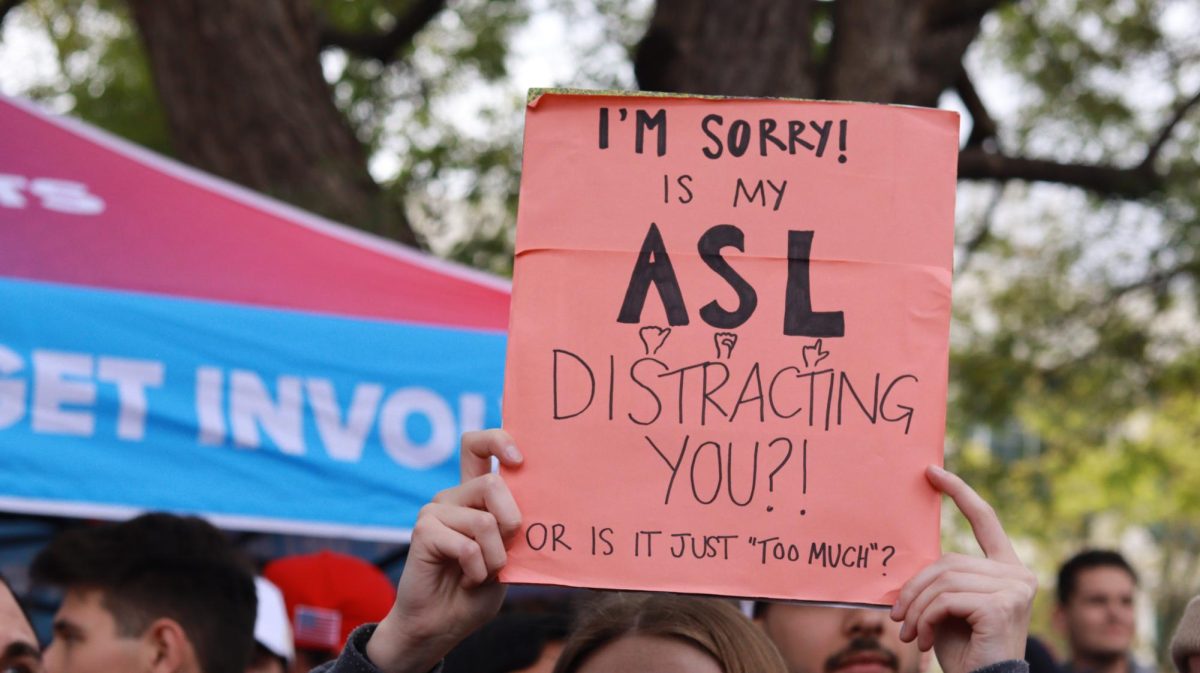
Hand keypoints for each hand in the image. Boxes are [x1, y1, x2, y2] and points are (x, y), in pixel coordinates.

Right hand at [365, 429, 523, 672]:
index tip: (519, 459)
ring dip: (495, 558)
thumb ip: (512, 527)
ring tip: (481, 574)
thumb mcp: (507, 555)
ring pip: (485, 521)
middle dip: (511, 524)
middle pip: (493, 483)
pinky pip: (467, 545)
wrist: (442, 626)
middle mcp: (453, 496)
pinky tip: (465, 581)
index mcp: (474, 495)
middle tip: (502, 555)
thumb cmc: (476, 590)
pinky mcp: (423, 530)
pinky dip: (476, 571)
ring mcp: (436, 511)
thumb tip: (528, 507)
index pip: (477, 446)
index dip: (498, 440)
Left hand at [890, 466, 1035, 672]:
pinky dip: (925, 618)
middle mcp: (1018, 573)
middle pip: (948, 561)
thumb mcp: (948, 603)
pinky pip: (946, 599)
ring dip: (916, 607)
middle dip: (915, 587)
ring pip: (944, 580)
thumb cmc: (963, 647)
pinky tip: (922, 637)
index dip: (959, 493)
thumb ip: (942, 576)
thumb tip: (910, 557)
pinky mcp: (1003, 604)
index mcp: (1007, 567)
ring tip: (907, 631)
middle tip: (895, 615)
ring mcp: (1015, 588)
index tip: (932, 472)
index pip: (984, 519)